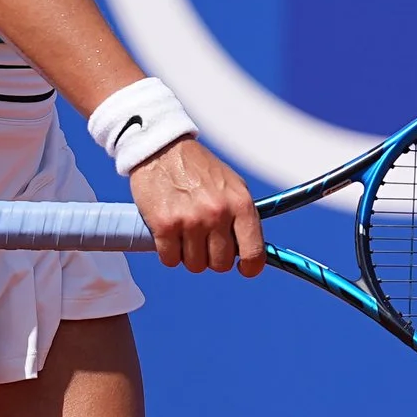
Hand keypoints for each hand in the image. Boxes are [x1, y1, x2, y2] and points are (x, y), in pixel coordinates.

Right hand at [127, 137, 264, 276]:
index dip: (250, 267)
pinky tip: (168, 233)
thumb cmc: (199, 169)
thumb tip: (250, 251)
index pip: (254, 252)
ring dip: (188, 254)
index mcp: (240, 203)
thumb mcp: (232, 186)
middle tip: (203, 238)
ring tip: (184, 231)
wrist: (162, 148)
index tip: (243, 268)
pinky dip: (168, 252)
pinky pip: (170, 260)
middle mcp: (217, 213)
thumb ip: (242, 217)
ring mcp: (191, 220)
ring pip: (195, 265)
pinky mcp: (164, 225)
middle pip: (221, 264)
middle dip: (212, 256)